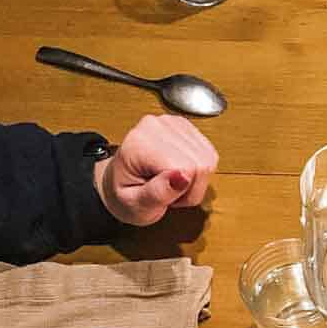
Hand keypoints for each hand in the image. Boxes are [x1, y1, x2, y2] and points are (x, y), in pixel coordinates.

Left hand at [96, 113, 216, 226]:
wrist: (117, 180)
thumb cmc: (124, 194)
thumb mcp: (136, 205)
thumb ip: (157, 193)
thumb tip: (183, 176)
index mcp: (140, 144)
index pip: (188, 168)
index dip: (185, 192)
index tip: (165, 196)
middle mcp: (156, 126)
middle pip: (201, 163)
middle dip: (191, 187)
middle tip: (169, 192)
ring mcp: (172, 122)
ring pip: (208, 159)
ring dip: (196, 179)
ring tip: (173, 183)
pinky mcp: (184, 125)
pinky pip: (209, 153)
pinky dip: (200, 169)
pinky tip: (180, 172)